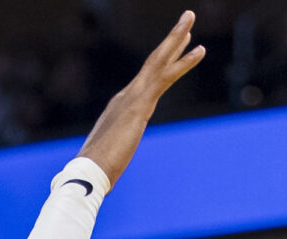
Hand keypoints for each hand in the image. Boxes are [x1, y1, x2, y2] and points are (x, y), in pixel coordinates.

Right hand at [75, 13, 204, 187]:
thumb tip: (103, 172)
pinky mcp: (141, 104)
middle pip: (154, 61)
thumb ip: (109, 158)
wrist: (88, 173)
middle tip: (188, 19)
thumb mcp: (108, 161)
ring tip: (190, 18)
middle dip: (172, 39)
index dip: (162, 61)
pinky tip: (199, 49)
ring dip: (177, 38)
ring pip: (160, 60)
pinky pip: (167, 76)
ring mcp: (133, 97)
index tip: (176, 47)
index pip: (146, 79)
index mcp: (121, 107)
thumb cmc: (95, 172)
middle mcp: (126, 96)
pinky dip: (183, 61)